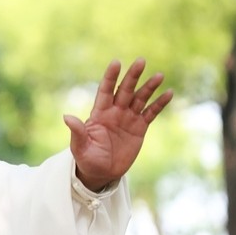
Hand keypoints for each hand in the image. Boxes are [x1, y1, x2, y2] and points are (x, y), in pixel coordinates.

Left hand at [63, 58, 173, 190]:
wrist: (102, 173)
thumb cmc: (87, 159)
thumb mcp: (80, 147)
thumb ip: (77, 131)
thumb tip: (66, 117)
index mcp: (99, 113)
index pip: (105, 90)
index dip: (110, 77)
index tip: (116, 62)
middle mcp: (115, 112)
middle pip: (125, 90)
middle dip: (132, 76)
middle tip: (141, 61)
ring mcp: (128, 118)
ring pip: (140, 98)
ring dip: (149, 87)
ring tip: (159, 75)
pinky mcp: (140, 128)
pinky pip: (151, 112)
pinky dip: (159, 103)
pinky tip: (169, 93)